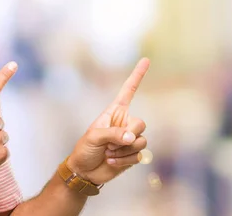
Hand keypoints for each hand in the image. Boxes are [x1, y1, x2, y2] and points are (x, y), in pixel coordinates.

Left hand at [66, 58, 149, 185]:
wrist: (85, 171)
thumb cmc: (85, 149)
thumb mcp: (94, 137)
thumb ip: (114, 134)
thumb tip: (132, 138)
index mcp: (114, 112)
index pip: (128, 91)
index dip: (137, 75)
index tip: (146, 60)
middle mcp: (124, 123)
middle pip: (140, 124)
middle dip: (128, 135)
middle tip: (111, 143)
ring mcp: (130, 139)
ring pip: (141, 141)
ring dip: (123, 151)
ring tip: (108, 152)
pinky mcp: (133, 154)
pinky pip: (139, 156)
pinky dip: (124, 160)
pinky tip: (112, 161)